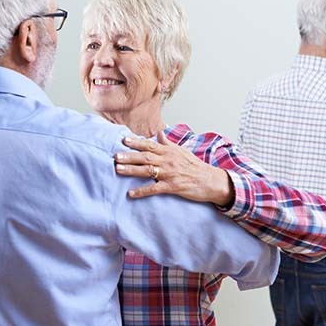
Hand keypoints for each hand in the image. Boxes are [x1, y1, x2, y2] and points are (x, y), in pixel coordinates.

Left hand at [113, 132, 232, 205]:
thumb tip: (159, 132)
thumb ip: (167, 143)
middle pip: (145, 157)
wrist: (210, 180)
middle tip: (115, 156)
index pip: (150, 145)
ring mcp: (170, 174)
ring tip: (118, 169)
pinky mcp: (172, 187)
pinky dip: (142, 191)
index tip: (124, 140)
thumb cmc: (195, 166)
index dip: (136, 142)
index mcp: (169, 151)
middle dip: (129, 156)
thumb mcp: (181, 151)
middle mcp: (168, 161)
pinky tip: (131, 193)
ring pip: (147, 171)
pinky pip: (154, 189)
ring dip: (132, 170)